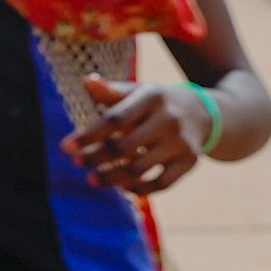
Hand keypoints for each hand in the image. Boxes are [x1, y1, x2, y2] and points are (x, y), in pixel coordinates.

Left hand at [65, 76, 208, 192]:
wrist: (204, 112)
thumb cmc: (158, 103)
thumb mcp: (138, 92)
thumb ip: (111, 91)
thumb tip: (87, 81)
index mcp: (152, 97)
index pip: (114, 119)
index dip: (88, 135)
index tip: (66, 147)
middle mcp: (169, 119)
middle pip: (124, 146)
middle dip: (96, 158)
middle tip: (78, 164)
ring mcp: (181, 142)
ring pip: (140, 168)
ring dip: (112, 178)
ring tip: (92, 180)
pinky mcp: (190, 161)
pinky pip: (161, 183)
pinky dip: (139, 189)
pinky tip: (123, 187)